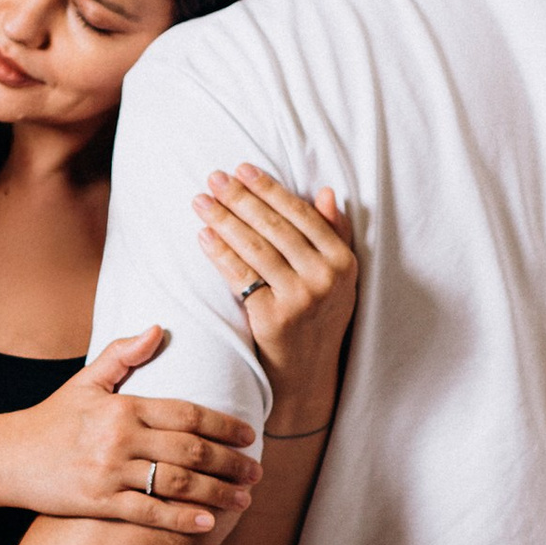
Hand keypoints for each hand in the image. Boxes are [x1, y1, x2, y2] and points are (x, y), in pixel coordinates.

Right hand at [0, 327, 262, 531]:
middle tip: (256, 472)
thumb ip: (123, 356)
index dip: (225, 425)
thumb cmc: (51, 419)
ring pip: (176, 484)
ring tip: (243, 501)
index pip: (187, 414)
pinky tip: (207, 525)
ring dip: (216, 494)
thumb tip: (159, 328)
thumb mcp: (85, 381)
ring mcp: (109, 473)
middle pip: (191, 450)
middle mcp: (119, 439)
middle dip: (231, 463)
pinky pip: (147, 513)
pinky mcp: (98, 504)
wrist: (5, 457)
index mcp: (123, 407)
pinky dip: (180, 520)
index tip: (250, 435)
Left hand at [193, 168, 356, 422]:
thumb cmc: (319, 318)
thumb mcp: (339, 279)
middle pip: (275, 228)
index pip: (302, 215)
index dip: (270, 190)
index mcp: (344, 262)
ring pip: (255, 249)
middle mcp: (325, 278)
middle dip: (241, 198)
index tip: (244, 169)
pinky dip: (220, 253)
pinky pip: (240, 277)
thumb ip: (334, 234)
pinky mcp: (273, 318)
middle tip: (214, 177)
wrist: (307, 375)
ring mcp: (300, 299)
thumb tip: (325, 192)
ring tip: (201, 201)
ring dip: (224, 220)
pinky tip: (203, 235)